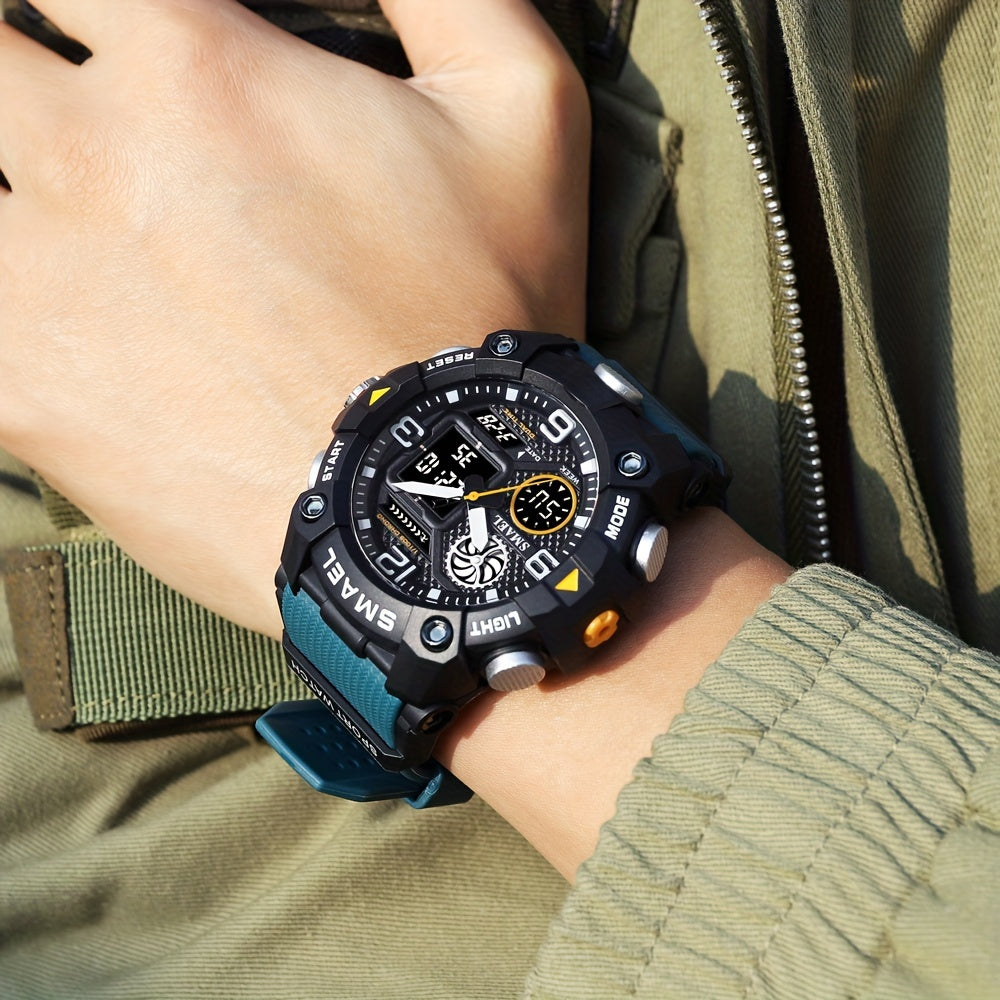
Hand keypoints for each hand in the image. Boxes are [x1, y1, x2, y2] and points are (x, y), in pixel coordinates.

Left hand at [0, 0, 589, 633]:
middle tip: (46, 98)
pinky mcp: (22, 392)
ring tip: (45, 208)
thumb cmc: (480, 316)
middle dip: (12, 61)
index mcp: (202, 68)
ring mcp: (38, 277)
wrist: (434, 504)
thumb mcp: (524, 111)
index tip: (108, 32)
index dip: (86, 3)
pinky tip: (32, 322)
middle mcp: (96, 154)